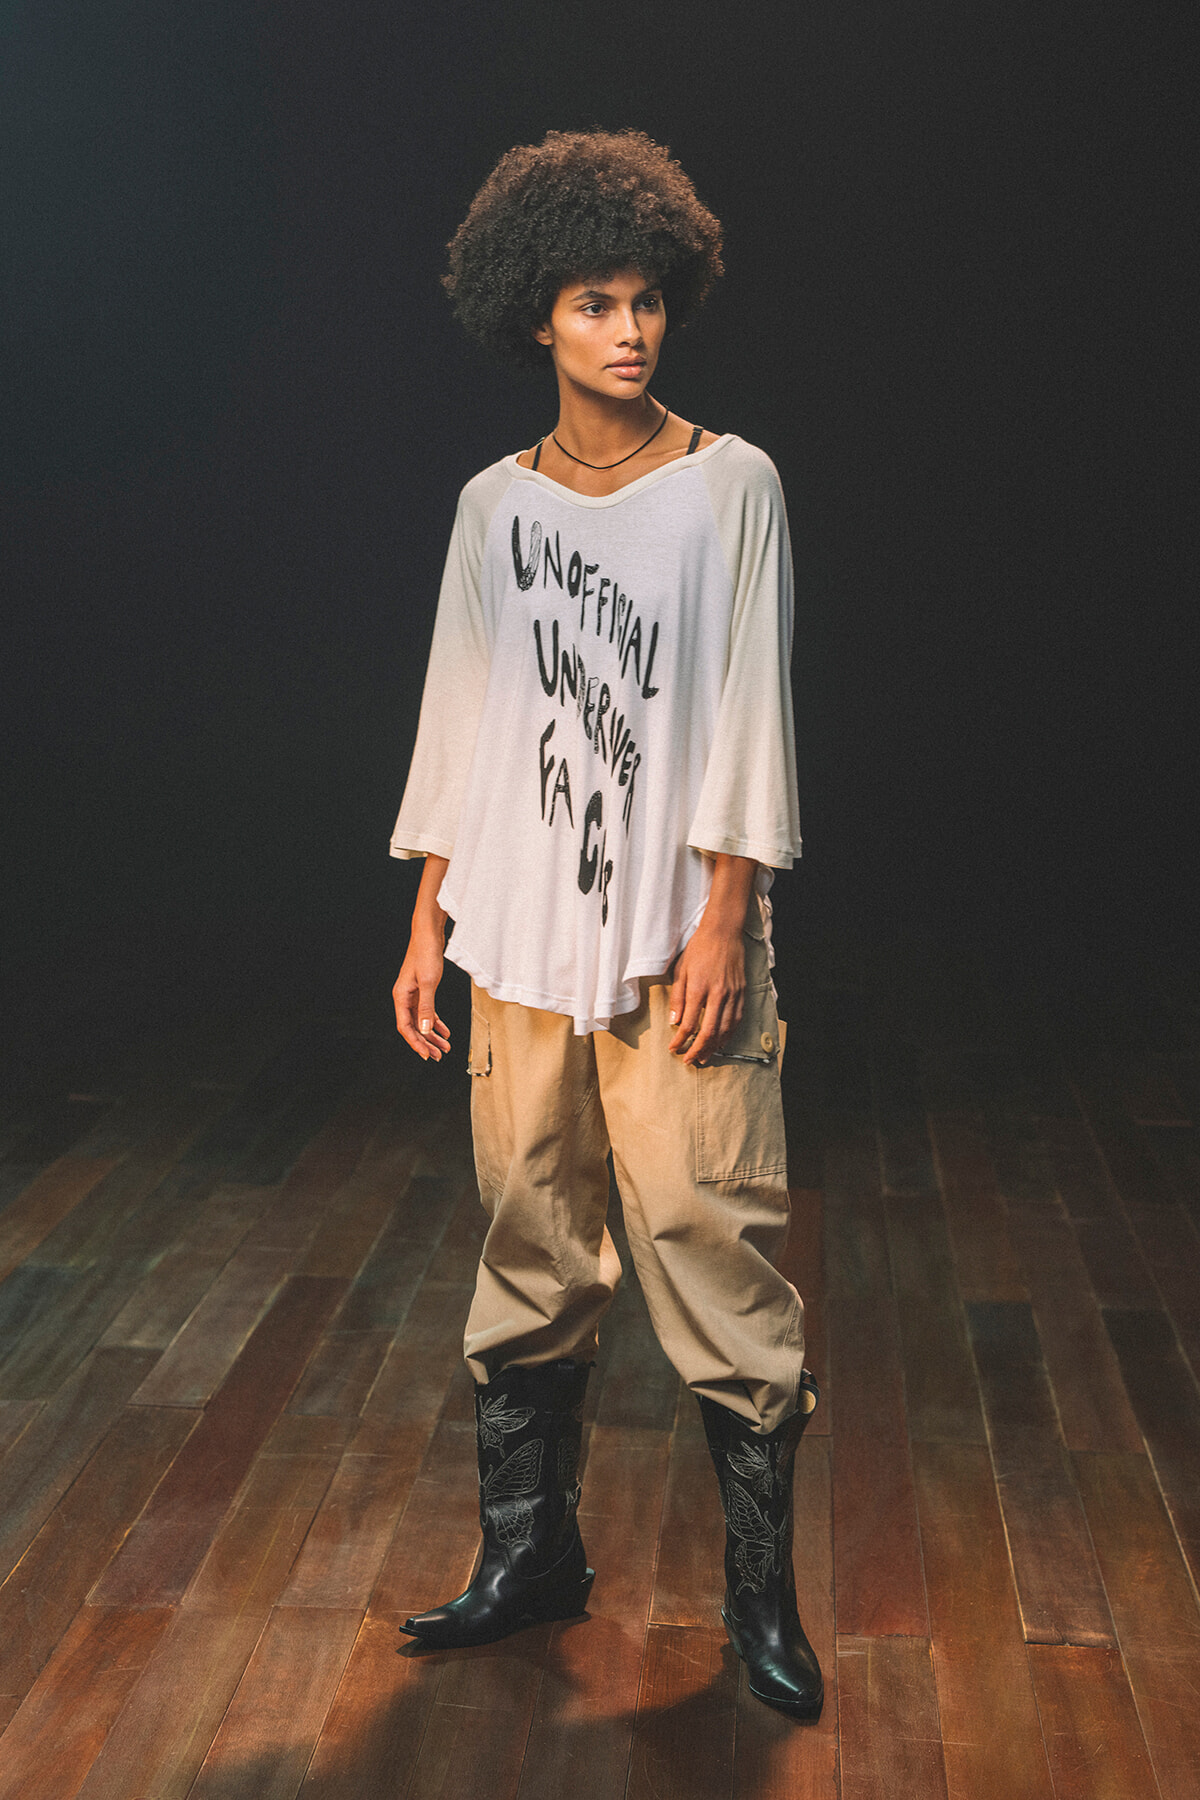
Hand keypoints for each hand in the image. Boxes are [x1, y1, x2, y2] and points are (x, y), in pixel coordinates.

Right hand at [392, 929, 450, 1060]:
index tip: (428, 1055)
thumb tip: (425, 1030)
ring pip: (421, 1021)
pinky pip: (427, 1012)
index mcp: (401, 997)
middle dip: (426, 1043)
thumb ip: (426, 1007)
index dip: (416, 1043)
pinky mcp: (422, 990)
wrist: (428, 934)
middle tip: (439, 1056)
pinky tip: (445, 1031)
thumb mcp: (429, 983)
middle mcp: (404, 997)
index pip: (405, 1027)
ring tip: (445, 1047)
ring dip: (432, 1035)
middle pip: (413, 1027)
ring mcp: (413, 994)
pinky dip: (436, 1022)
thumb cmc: (426, 954)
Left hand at [668, 921, 745, 1065]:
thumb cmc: (698, 949)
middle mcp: (718, 993)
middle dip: (698, 1050)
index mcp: (699, 987)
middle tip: (689, 1061)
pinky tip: (721, 1041)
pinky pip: (736, 1019)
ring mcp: (733, 994)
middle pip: (709, 1031)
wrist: (723, 932)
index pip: (689, 1023)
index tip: (674, 1048)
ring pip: (725, 1029)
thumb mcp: (681, 970)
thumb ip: (678, 998)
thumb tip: (674, 1022)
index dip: (681, 1040)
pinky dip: (729, 1034)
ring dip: (714, 1046)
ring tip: (705, 1057)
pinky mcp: (742, 992)